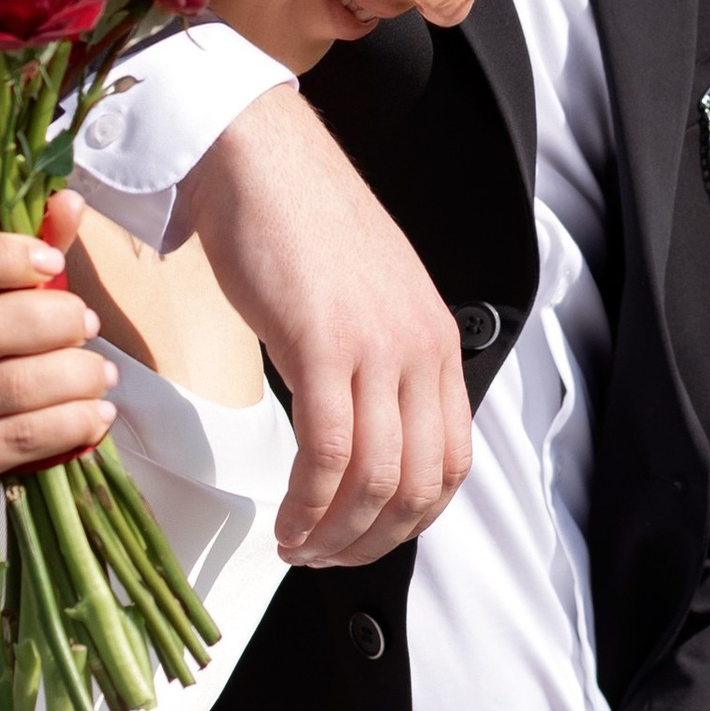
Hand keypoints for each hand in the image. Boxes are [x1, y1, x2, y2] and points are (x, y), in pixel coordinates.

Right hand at [0, 199, 111, 563]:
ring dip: (76, 375)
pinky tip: (95, 414)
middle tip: (89, 326)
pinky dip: (72, 421)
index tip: (52, 263)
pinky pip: (21, 434)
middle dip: (55, 320)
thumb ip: (11, 263)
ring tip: (102, 374)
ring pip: (11, 383)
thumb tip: (70, 200)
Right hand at [179, 88, 473, 565]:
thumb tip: (362, 429)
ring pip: (376, 480)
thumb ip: (378, 360)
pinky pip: (328, 453)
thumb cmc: (296, 218)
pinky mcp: (324, 344)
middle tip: (327, 558)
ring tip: (299, 548)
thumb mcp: (365, 299)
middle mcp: (420, 347)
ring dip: (335, 534)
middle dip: (373, 541)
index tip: (368, 538)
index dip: (412, 520)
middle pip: (420, 483)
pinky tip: (286, 520)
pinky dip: (308, 505)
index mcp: (437, 340)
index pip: (452, 461)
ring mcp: (377, 346)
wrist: (257, 153)